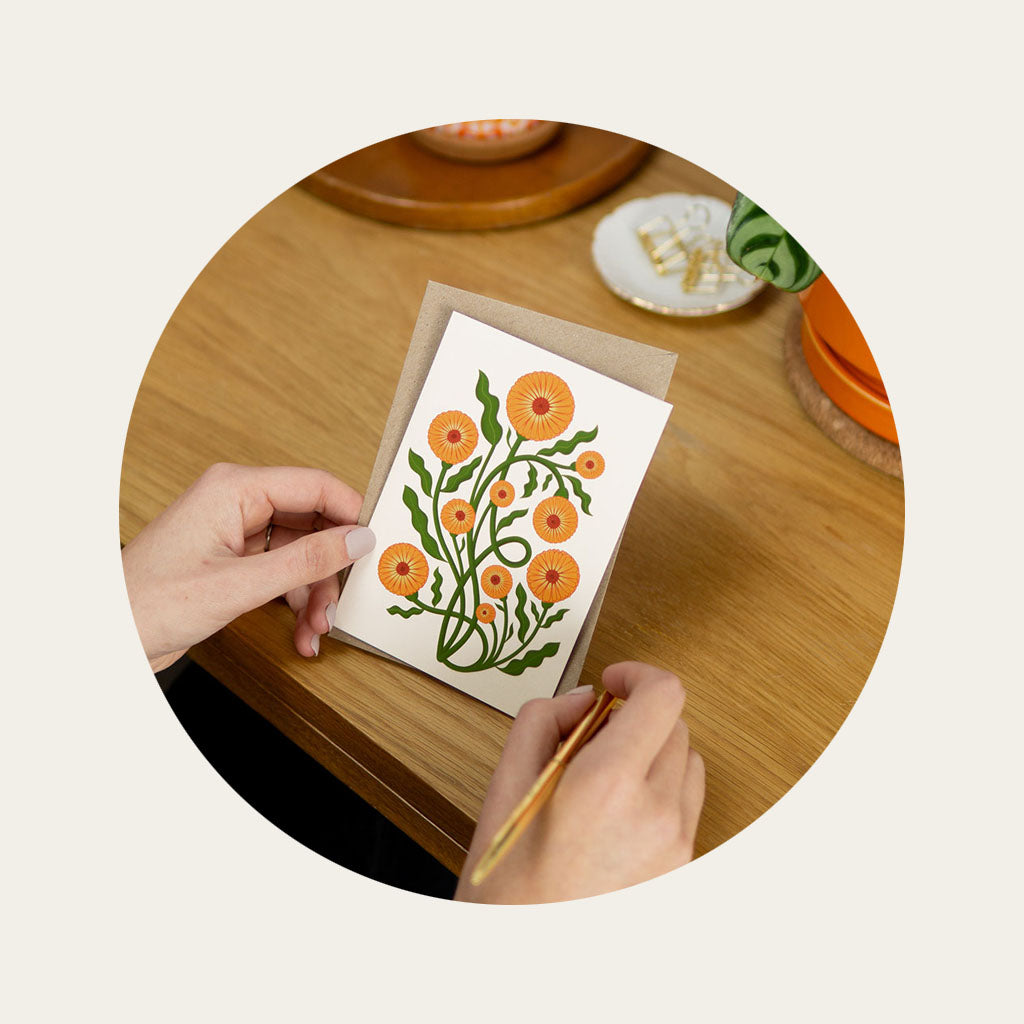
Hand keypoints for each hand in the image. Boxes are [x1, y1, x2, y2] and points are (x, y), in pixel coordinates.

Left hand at [122, 463, 375, 670]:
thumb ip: (305, 561)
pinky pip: (284, 571)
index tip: (378, 545)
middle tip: (343, 601)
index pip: (315, 485)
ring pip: (302, 552)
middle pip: (313, 523)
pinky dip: (297, 600)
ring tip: (317, 628)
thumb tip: (358, 540)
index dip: (352, 514)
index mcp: (234, 489)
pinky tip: (301, 630)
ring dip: (316, 592)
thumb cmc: (148, 603)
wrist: (104, 639)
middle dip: (331, 567)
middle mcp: (237, 503)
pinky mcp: (234, 561)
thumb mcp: (239, 586)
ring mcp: (236, 533)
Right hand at [455, 662, 704, 903]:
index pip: (663, 695)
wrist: (525, 964)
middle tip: (592, 738)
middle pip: (676, 727)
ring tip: (604, 782)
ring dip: (653, 756)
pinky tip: (615, 818)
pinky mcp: (683, 871)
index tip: (614, 682)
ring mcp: (677, 846)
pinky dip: (659, 795)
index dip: (638, 675)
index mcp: (608, 785)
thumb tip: (582, 699)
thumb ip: (542, 720)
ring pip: (687, 766)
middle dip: (637, 719)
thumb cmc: (508, 888)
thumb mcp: (504, 787)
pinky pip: (686, 808)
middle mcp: (656, 814)